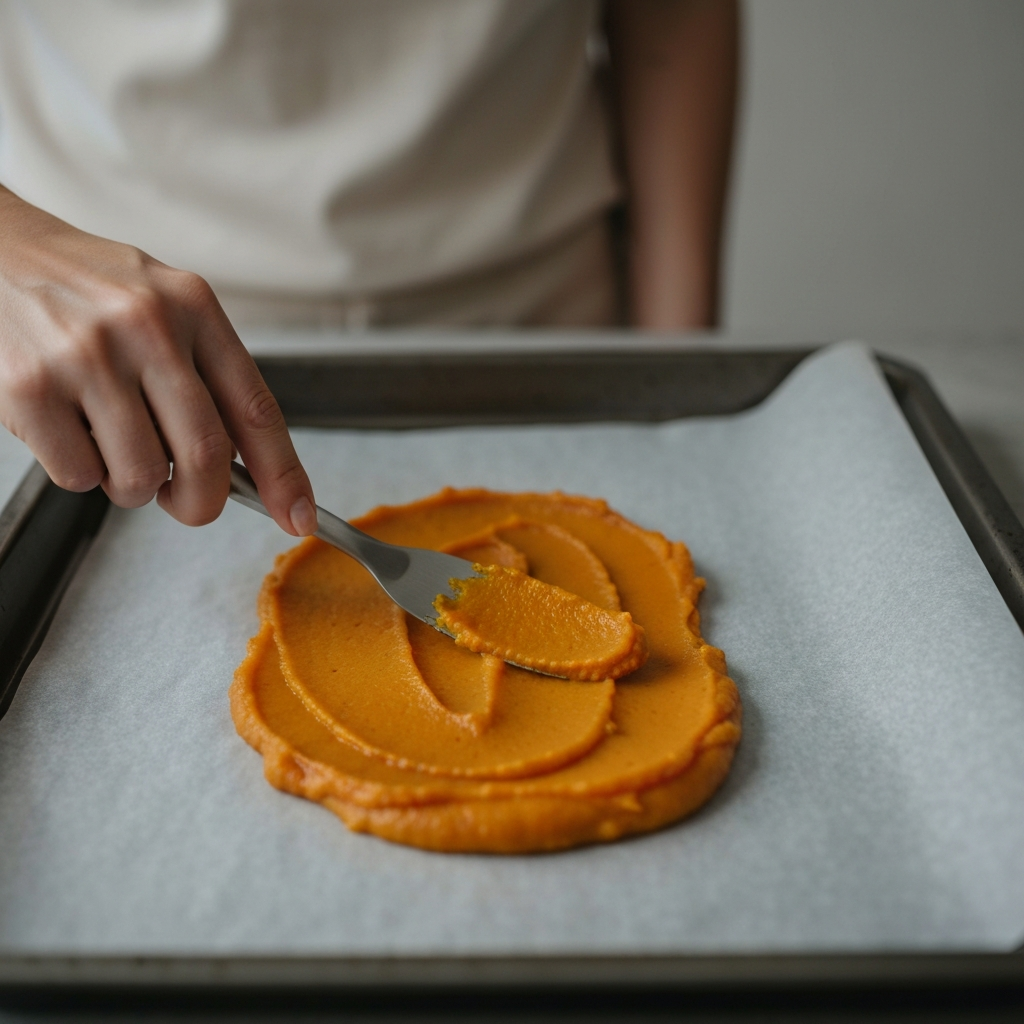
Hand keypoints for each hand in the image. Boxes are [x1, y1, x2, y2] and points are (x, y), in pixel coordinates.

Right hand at [0, 187, 316, 534]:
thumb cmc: (88, 288)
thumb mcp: (165, 306)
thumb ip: (206, 375)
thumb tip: (249, 468)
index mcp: (194, 307)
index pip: (257, 409)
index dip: (284, 475)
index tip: (298, 517)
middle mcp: (147, 327)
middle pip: (205, 457)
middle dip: (202, 503)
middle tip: (185, 503)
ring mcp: (87, 356)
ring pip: (141, 476)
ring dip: (131, 484)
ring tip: (110, 441)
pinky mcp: (30, 387)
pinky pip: (79, 475)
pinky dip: (79, 472)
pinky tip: (67, 427)